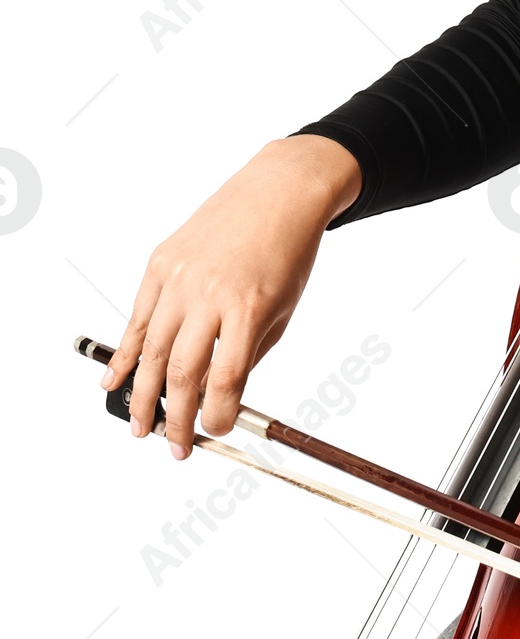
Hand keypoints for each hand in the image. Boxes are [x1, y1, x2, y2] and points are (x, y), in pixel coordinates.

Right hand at [100, 134, 362, 458]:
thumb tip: (218, 395)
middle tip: (174, 445)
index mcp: (249, 308)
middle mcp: (210, 294)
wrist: (278, 192)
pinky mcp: (161, 263)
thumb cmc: (287, 251)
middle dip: (175, 418)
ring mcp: (180, 278)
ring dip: (141, 395)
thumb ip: (249, 351)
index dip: (216, 416)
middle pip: (182, 373)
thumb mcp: (283, 307)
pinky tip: (113, 380)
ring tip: (140, 426)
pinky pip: (138, 317)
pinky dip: (123, 352)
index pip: (224, 380)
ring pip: (151, 350)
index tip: (215, 432)